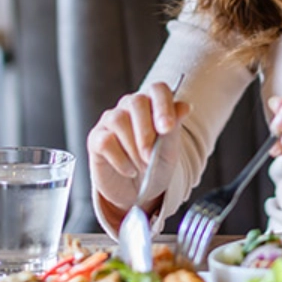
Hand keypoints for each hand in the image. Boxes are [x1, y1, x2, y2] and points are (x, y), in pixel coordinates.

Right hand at [87, 81, 189, 213]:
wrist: (138, 191)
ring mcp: (110, 120)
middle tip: (151, 156)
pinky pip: (105, 141)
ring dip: (133, 147)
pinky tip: (129, 170)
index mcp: (152, 104)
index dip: (164, 105)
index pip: (158, 89)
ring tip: (141, 165)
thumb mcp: (170, 150)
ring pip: (119, 120)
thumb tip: (185, 107)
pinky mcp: (96, 138)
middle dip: (146, 131)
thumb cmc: (155, 165)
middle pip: (136, 102)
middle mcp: (129, 107)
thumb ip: (174, 128)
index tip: (168, 127)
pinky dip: (120, 160)